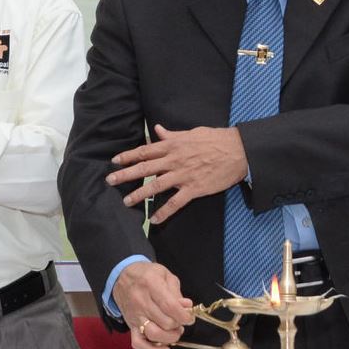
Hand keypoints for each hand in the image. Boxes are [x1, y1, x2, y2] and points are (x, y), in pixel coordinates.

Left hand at [107, 125, 247, 222]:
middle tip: (110, 181)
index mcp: (173, 145)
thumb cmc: (216, 139)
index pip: (145, 151)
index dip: (128, 156)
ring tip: (126, 202)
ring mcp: (183, 175)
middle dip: (126, 175)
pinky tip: (153, 219)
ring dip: (139, 195)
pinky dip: (163, 212)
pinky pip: (175, 202)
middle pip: (145, 168)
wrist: (238, 151)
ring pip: (156, 186)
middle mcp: (174, 160)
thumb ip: (172, 135)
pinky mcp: (194, 188)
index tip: (115, 161)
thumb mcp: (192, 133)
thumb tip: (157, 130)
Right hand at [115, 261, 195, 348]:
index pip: (170, 306)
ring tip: (175, 332)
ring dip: (170, 337)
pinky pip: (139, 344)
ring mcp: (135, 316)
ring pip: (154, 335)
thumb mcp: (165, 275)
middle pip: (165, 322)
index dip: (184, 316)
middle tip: (181, 321)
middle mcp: (141, 302)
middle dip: (178, 325)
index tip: (189, 318)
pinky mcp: (130, 326)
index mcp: (151, 285)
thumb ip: (177, 292)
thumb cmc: (146, 275)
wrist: (122, 277)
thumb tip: (187, 307)